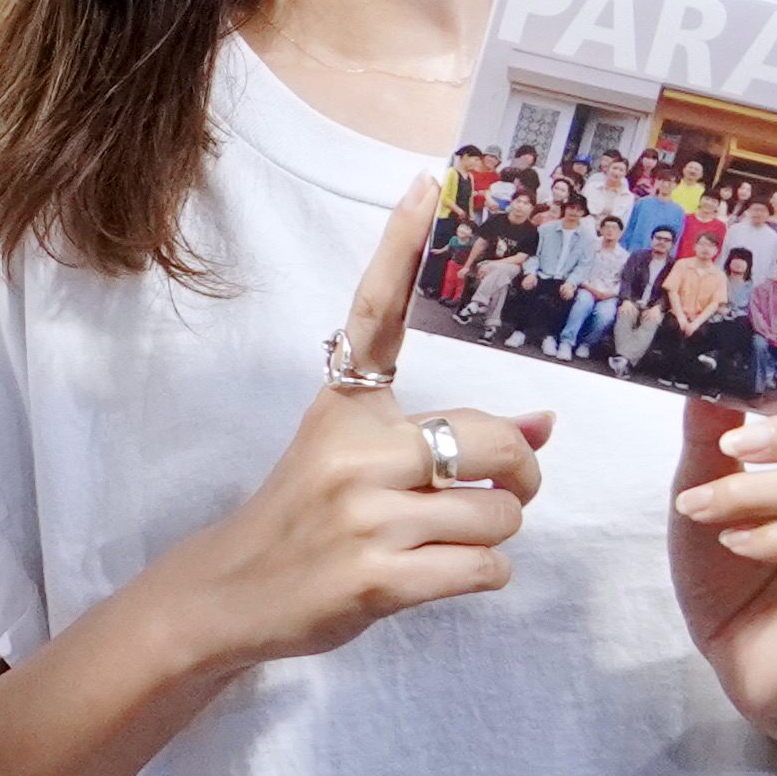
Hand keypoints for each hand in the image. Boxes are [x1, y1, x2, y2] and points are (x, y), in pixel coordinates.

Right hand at [149, 188, 549, 671]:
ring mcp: (363, 516)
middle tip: (503, 490)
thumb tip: (544, 425)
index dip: (402, 247)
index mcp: (342, 405)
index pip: (377, 314)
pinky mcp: (378, 579)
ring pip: (500, 514)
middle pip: (495, 440)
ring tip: (446, 542)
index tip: (427, 183)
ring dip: (494, 534)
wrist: (231, 592)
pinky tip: (438, 575)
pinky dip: (482, 576)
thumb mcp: (354, 459)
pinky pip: (487, 568)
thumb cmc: (303, 518)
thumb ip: (443, 437)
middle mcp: (350, 450)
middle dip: (521, 475)